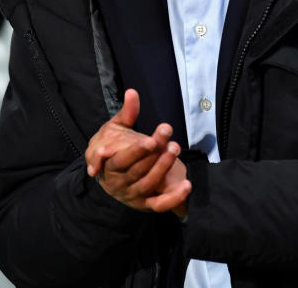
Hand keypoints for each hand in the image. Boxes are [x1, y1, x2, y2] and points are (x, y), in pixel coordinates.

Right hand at [85, 89, 190, 211]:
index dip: (136, 151)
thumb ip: (126, 113)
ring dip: (163, 166)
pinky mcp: (146, 205)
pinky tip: (188, 185)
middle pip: (138, 168)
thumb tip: (132, 92)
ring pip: (148, 182)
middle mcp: (119, 182)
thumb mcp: (116, 129)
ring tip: (175, 148)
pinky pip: (160, 205)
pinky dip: (174, 198)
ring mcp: (133, 195)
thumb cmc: (114, 149)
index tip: (151, 140)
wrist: (111, 179)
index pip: (121, 159)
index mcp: (109, 165)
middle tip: (168, 134)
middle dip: (154, 152)